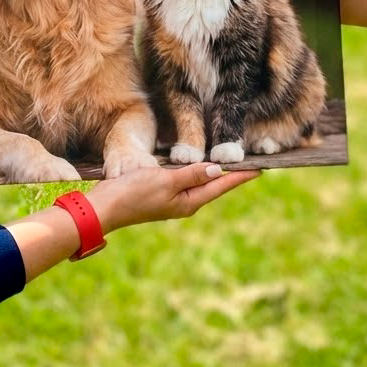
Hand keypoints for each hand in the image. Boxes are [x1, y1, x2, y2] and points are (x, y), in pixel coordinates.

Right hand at [89, 160, 259, 233]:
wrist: (105, 207)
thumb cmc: (134, 193)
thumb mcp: (165, 181)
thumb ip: (191, 174)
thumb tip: (217, 169)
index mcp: (189, 202)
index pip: (221, 185)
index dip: (240, 175)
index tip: (261, 168)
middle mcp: (184, 202)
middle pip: (214, 184)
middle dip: (232, 173)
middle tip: (251, 160)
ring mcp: (173, 199)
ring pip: (201, 182)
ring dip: (216, 171)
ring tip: (232, 159)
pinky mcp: (161, 192)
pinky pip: (187, 180)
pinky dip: (198, 171)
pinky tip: (200, 163)